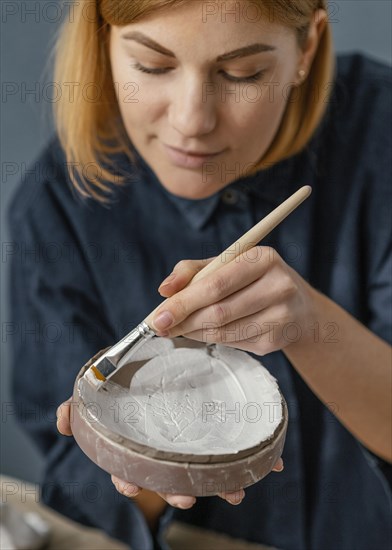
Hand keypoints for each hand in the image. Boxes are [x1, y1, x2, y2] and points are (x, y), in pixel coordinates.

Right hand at [56, 398, 283, 508]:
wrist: (166, 354)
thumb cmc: (130, 378)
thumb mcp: (104, 386)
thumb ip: (82, 402)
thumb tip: (63, 419)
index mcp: (138, 440)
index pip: (129, 467)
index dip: (129, 480)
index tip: (133, 486)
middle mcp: (164, 445)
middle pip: (167, 476)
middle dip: (176, 490)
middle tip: (185, 497)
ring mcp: (191, 439)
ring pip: (203, 468)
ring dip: (218, 484)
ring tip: (234, 491)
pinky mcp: (216, 428)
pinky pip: (235, 447)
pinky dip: (253, 459)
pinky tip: (271, 463)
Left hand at [153, 247, 316, 354]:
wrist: (300, 308)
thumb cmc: (254, 280)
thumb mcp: (227, 264)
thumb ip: (193, 271)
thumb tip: (165, 290)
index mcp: (263, 258)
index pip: (217, 283)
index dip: (184, 302)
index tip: (158, 314)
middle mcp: (278, 286)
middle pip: (219, 311)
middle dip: (183, 321)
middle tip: (160, 326)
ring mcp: (280, 316)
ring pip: (224, 331)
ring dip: (193, 332)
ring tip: (177, 328)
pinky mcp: (276, 340)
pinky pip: (233, 343)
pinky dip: (211, 339)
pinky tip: (202, 332)